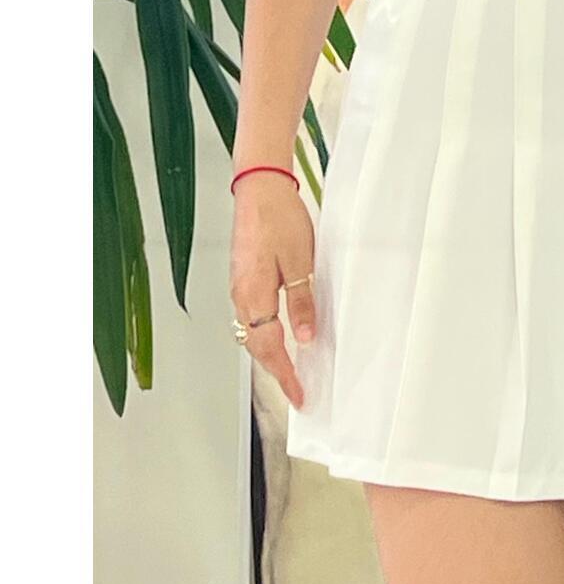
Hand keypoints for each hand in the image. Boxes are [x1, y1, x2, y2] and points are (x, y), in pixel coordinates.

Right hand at [229, 173, 316, 408]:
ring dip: (269, 353)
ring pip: (252, 332)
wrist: (259, 188)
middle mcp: (240, 296)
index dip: (285, 375)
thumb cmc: (280, 218)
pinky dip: (265, 333)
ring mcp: (238, 287)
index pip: (270, 348)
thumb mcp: (301, 261)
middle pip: (256, 346)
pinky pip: (251, 316)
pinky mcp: (242, 278)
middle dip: (276, 371)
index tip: (299, 395)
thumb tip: (305, 338)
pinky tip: (280, 333)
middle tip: (297, 389)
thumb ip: (301, 301)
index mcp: (254, 295)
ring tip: (291, 369)